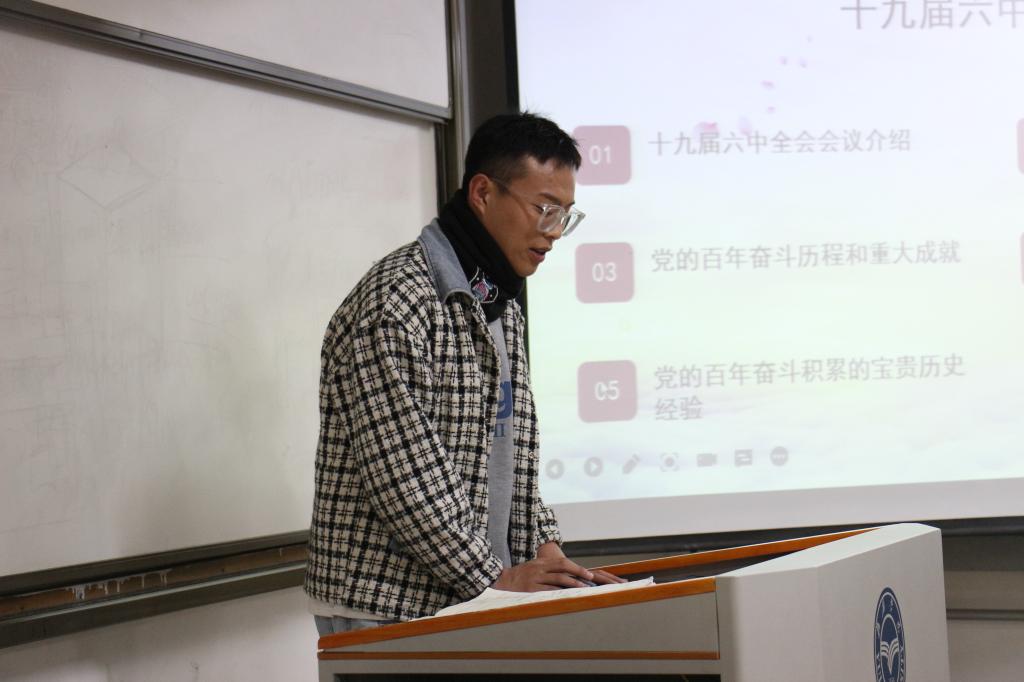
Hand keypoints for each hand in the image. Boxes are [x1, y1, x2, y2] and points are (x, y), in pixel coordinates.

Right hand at [492, 543, 628, 590]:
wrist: (500, 581)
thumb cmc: (521, 576)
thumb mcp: (534, 567)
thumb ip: (548, 569)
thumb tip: (568, 575)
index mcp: (541, 562)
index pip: (562, 562)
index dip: (577, 568)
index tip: (588, 574)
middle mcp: (539, 568)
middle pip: (562, 568)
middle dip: (578, 573)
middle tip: (590, 580)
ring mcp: (534, 579)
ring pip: (557, 580)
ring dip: (572, 584)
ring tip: (583, 590)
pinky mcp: (530, 590)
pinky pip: (548, 591)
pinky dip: (559, 594)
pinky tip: (567, 598)